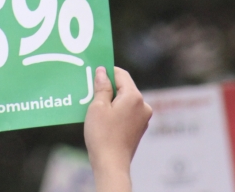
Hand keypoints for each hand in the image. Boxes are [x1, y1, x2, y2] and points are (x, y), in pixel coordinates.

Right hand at [84, 67, 151, 191]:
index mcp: (134, 97)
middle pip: (124, 87)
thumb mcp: (97, 106)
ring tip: (94, 105)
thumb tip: (102, 72)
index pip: (121, 74)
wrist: (111, 164)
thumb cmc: (103, 135)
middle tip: (90, 89)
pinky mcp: (139, 128)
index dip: (107, 71)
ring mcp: (143, 118)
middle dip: (108, 86)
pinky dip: (115, 110)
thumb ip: (102, 86)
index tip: (93, 72)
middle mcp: (143, 106)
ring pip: (125, 100)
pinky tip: (102, 117)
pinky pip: (127, 112)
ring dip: (111, 99)